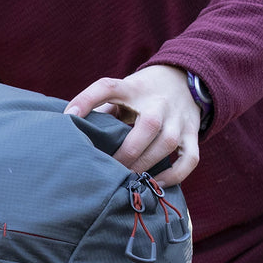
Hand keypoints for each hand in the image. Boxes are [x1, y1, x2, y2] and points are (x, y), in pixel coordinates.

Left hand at [63, 65, 200, 185]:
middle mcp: (158, 102)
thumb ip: (103, 110)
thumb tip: (76, 135)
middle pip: (147, 125)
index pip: (107, 87)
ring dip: (146, 166)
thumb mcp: (122, 92)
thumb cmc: (141, 94)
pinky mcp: (192, 133)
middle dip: (126, 153)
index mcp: (133, 88)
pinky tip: (156, 184)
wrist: (184, 78)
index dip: (86, 100)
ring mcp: (178, 118)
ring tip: (129, 182)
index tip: (69, 117)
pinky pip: (189, 159)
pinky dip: (174, 176)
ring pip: (166, 144)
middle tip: (111, 170)